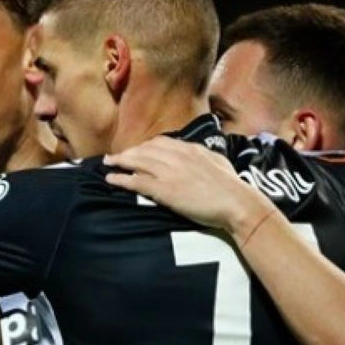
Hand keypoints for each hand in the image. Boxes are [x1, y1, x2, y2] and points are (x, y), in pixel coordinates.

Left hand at [103, 136, 274, 235]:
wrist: (236, 202)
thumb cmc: (232, 186)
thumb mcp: (217, 161)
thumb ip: (202, 154)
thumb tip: (196, 152)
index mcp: (190, 149)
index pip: (160, 142)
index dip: (145, 146)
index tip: (137, 150)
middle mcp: (176, 156)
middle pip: (144, 150)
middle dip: (128, 152)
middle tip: (115, 156)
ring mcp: (169, 172)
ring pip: (137, 162)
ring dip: (119, 162)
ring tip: (108, 163)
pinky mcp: (164, 189)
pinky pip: (136, 181)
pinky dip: (121, 179)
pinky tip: (110, 179)